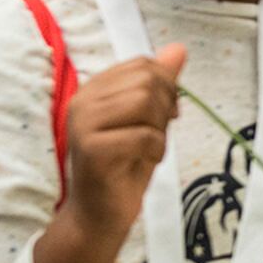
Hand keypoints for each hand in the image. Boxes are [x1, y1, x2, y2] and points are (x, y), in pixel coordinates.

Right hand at [61, 44, 185, 246]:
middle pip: (147, 80)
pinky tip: (142, 162)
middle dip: (164, 107)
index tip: (164, 114)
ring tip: (146, 148)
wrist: (100, 214)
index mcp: (95, 89)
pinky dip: (155, 150)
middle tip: (154, 135)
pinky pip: (143, 135)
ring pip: (144, 102)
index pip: (143, 64)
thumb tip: (179, 48)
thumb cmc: (125, 165)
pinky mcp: (91, 148)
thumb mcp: (149, 119)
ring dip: (159, 129)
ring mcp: (83, 123)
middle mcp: (83, 101)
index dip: (166, 87)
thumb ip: (161, 84)